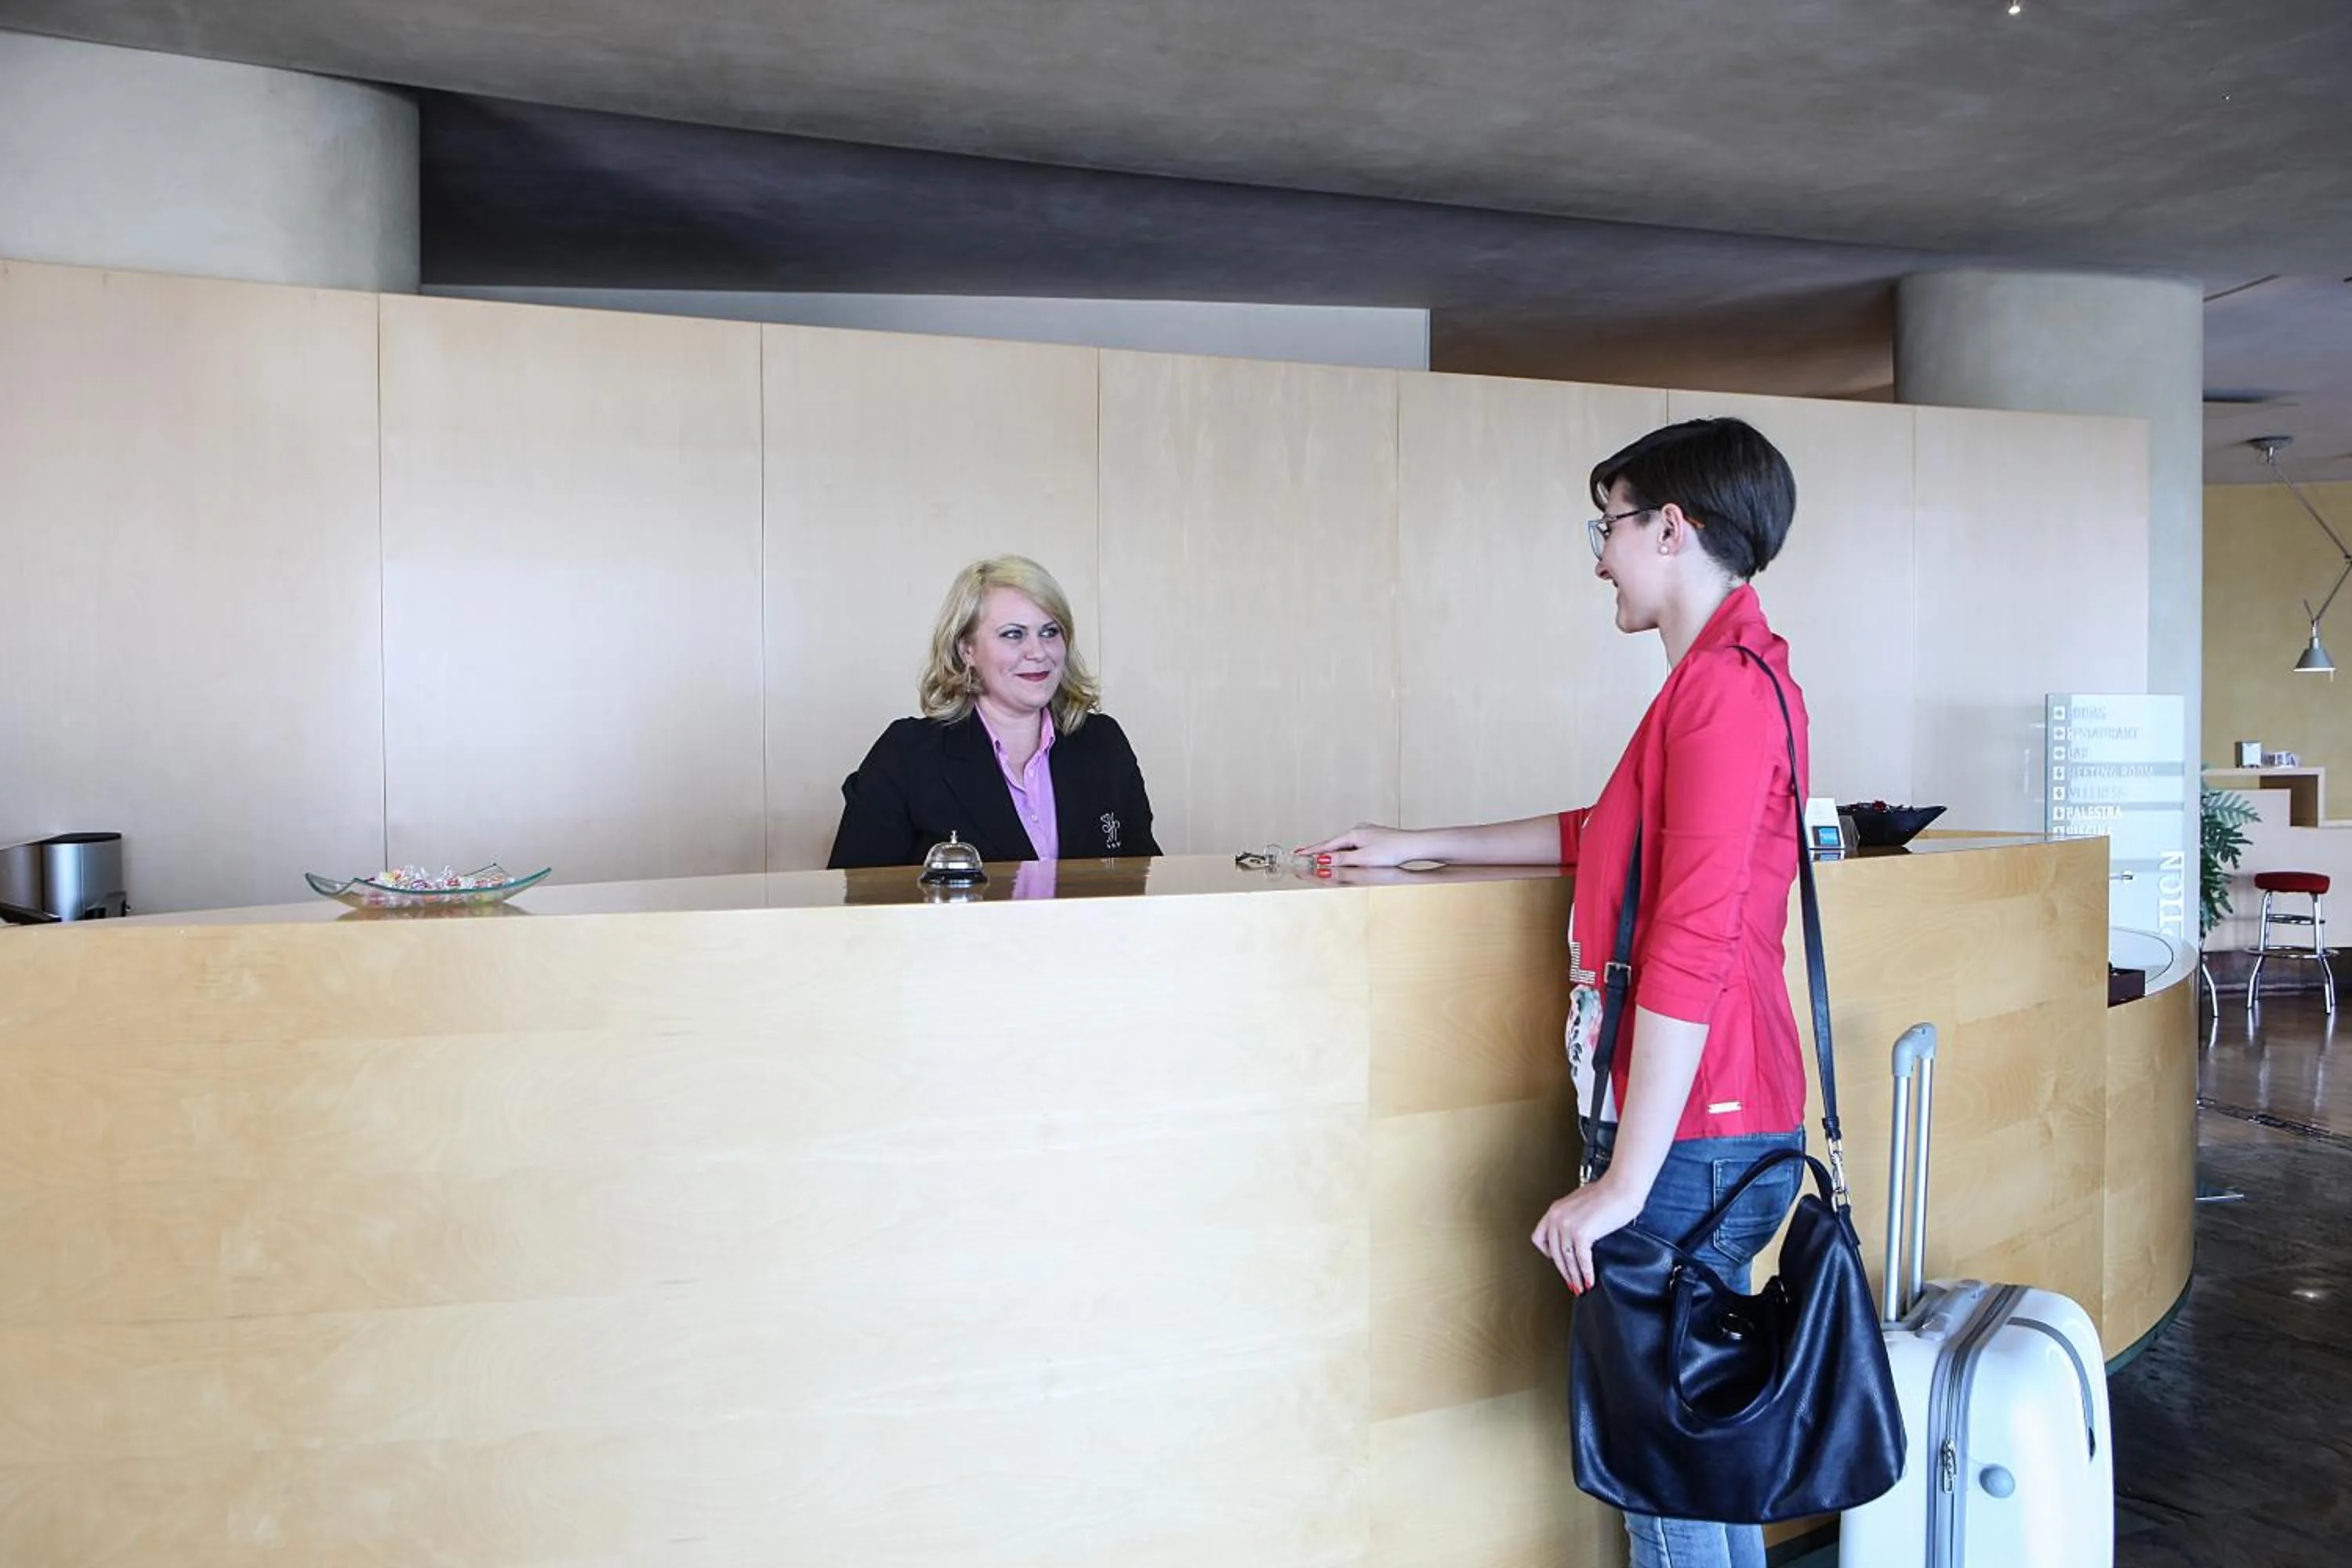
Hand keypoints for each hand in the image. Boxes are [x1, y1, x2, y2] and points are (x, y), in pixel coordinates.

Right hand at [1294, 822, 1424, 867]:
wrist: (1414, 845)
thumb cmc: (1393, 851)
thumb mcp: (1364, 858)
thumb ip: (1342, 859)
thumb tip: (1323, 860)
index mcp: (1353, 834)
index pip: (1326, 845)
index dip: (1311, 852)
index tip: (1297, 855)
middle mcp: (1358, 831)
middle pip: (1333, 843)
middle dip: (1317, 850)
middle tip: (1302, 855)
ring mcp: (1367, 833)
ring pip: (1343, 844)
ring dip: (1330, 851)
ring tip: (1318, 856)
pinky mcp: (1374, 838)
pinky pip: (1352, 845)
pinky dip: (1343, 850)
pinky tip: (1343, 852)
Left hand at [1531, 1177, 1645, 1294]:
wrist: (1621, 1188)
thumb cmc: (1607, 1193)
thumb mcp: (1579, 1202)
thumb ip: (1572, 1217)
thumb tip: (1576, 1233)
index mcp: (1554, 1210)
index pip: (1539, 1237)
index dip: (1547, 1253)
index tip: (1557, 1261)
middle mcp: (1556, 1218)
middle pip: (1554, 1253)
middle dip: (1564, 1271)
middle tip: (1571, 1283)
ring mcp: (1567, 1226)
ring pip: (1567, 1259)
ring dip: (1574, 1277)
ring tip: (1580, 1287)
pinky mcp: (1581, 1234)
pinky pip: (1581, 1259)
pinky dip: (1586, 1272)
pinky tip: (1590, 1280)